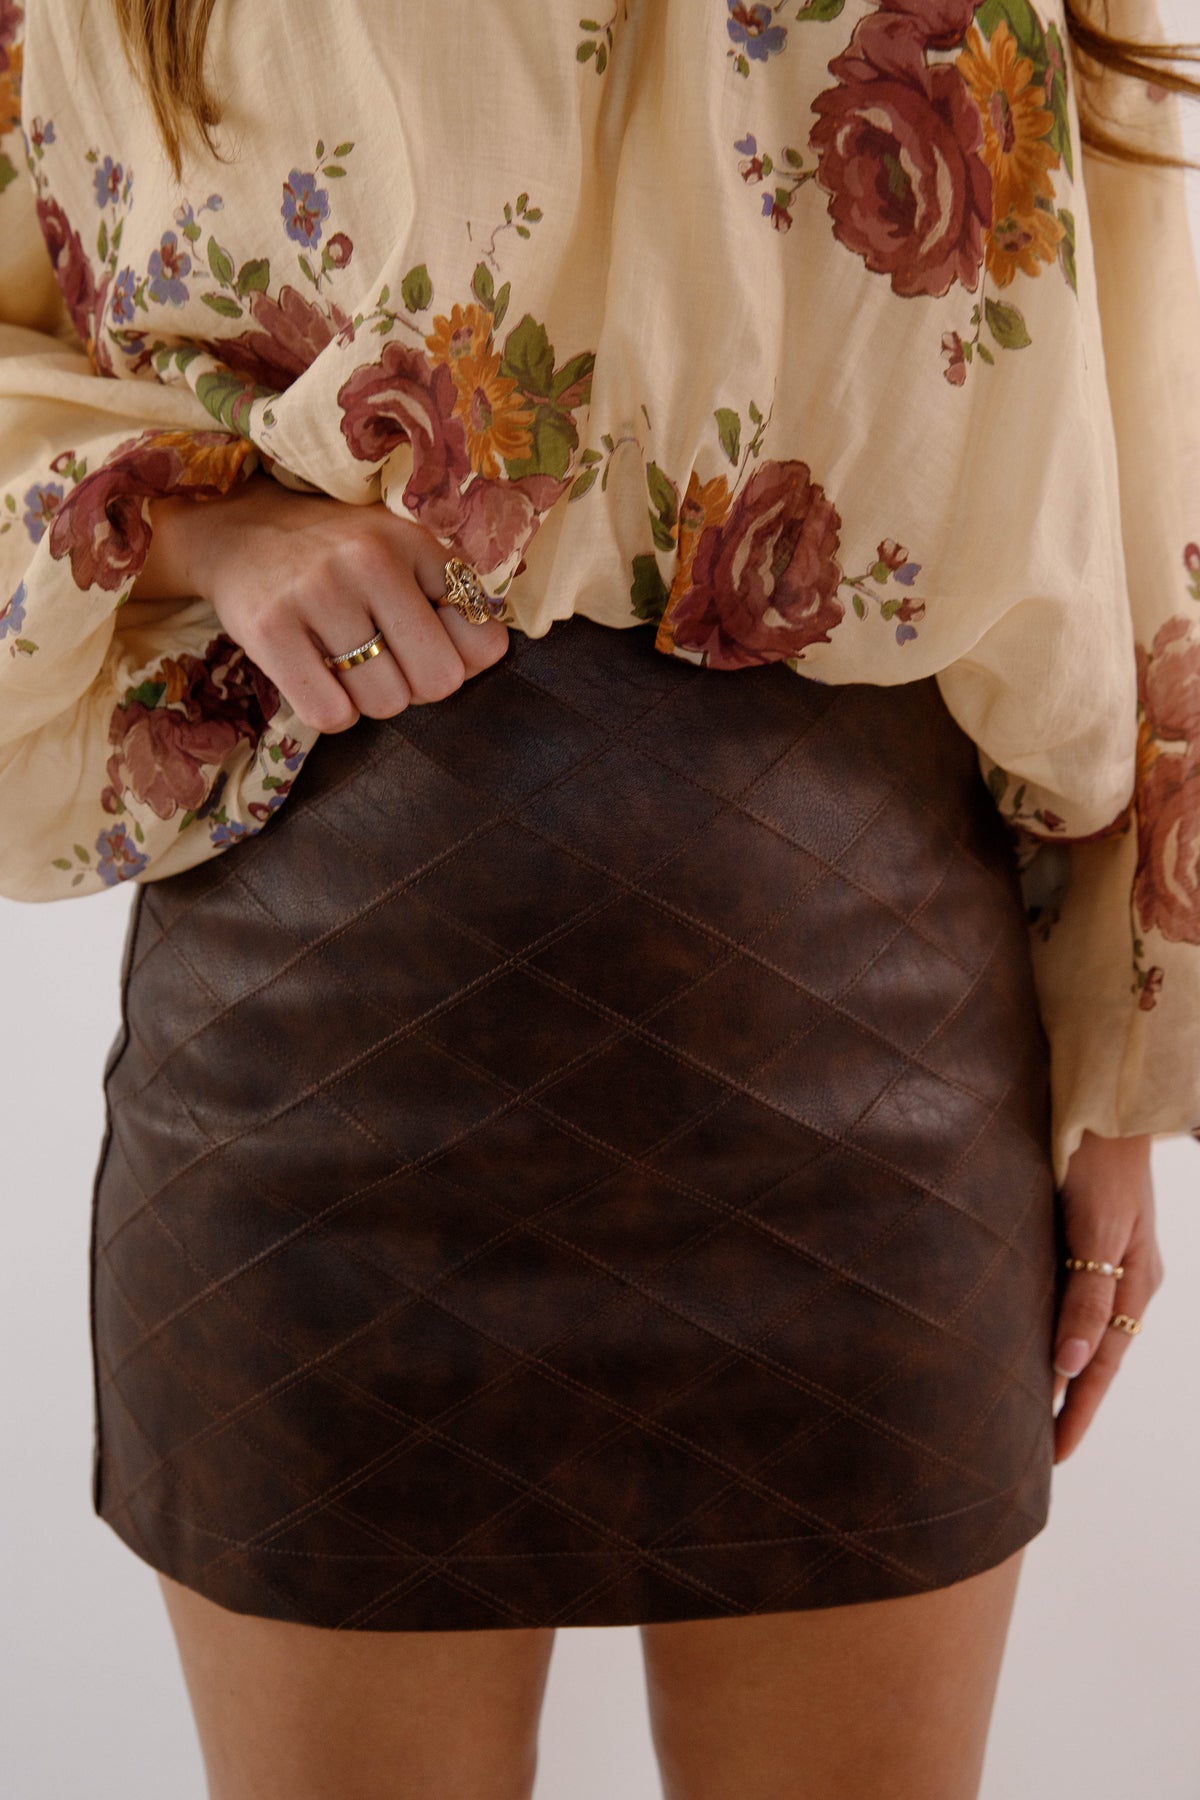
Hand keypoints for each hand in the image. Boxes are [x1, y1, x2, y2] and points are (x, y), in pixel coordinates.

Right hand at [129, 476, 508, 731]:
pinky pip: (331, 715)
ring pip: (385, 704)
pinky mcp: (268, 628)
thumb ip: (453, 600)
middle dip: (415, 686)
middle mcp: (369, 560)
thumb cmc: (338, 556)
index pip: (484, 644)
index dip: (459, 659)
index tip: (427, 645)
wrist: (238, 531)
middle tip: (384, 660)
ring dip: (368, 698)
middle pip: (438, 683)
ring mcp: (317, 593)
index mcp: (414, 542)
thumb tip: (480, 661)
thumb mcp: (403, 552)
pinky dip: (331, 711)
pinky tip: (316, 675)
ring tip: (343, 659)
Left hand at [1051, 1129, 1163, 1461]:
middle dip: (1073, 1403)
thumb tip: (1071, 1366)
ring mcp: (1108, 1258)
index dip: (1079, 1411)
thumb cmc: (1101, 1163)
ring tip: (1034, 1408)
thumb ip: (1087, 1296)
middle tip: (1041, 1451)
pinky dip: (1056, 1328)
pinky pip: (1073, 1297)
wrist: (1104, 1108)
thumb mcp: (1099, 1231)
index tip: (1055, 1456)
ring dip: (1063, 1369)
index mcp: (1135, 1284)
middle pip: (1095, 1356)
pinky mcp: (1087, 1238)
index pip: (1101, 1366)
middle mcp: (1124, 1278)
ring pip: (1084, 1329)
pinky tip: (1035, 1338)